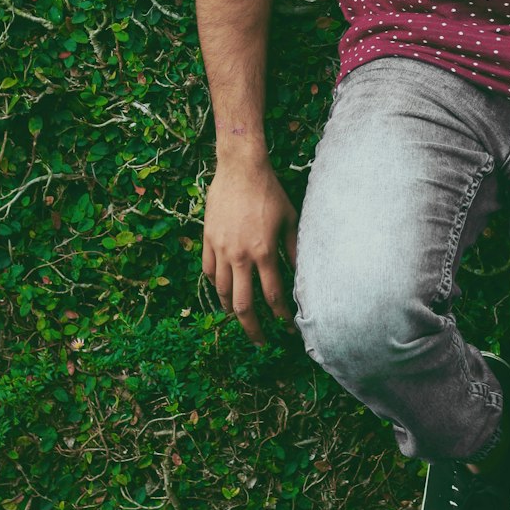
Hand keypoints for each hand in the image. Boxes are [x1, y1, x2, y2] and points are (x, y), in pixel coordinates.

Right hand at [202, 156, 298, 343]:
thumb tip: (302, 275)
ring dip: (231, 309)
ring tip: (239, 317)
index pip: (273, 295)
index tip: (286, 326)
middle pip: (243, 305)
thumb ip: (294, 249)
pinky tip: (222, 289)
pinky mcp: (208, 239)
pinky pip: (207, 271)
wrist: (241, 168)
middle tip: (260, 340)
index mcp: (264, 252)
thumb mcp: (290, 219)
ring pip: (222, 291)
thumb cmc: (269, 191)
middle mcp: (240, 256)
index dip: (281, 315)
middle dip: (253, 328)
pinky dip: (214, 285)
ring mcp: (221, 249)